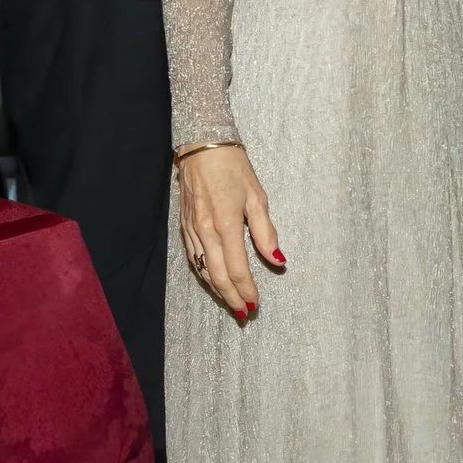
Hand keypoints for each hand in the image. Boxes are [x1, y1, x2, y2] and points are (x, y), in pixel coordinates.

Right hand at [176, 144, 283, 320]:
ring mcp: (191, 231)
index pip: (238, 268)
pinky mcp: (184, 227)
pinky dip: (205, 275)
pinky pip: (194, 259)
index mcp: (226, 225)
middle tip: (245, 314)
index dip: (247, 290)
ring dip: (218, 290)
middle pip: (218, 276)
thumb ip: (266, 232)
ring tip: (232, 303)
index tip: (256, 304)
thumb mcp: (257, 197)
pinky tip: (214, 282)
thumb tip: (278, 261)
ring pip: (203, 270)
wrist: (202, 148)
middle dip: (232, 298)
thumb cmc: (234, 169)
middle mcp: (205, 232)